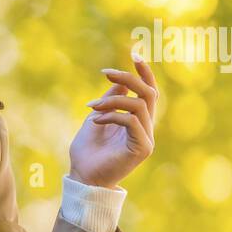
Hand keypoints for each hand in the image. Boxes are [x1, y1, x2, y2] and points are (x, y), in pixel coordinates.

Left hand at [68, 52, 157, 187]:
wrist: (82, 178)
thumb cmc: (87, 152)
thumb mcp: (96, 118)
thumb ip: (111, 101)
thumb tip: (120, 82)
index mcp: (137, 120)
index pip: (149, 91)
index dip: (145, 72)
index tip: (134, 53)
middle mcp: (146, 128)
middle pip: (149, 93)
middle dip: (129, 78)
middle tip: (106, 72)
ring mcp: (146, 138)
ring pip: (139, 105)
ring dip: (112, 101)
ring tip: (92, 107)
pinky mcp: (142, 148)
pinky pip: (132, 121)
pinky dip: (112, 116)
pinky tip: (96, 121)